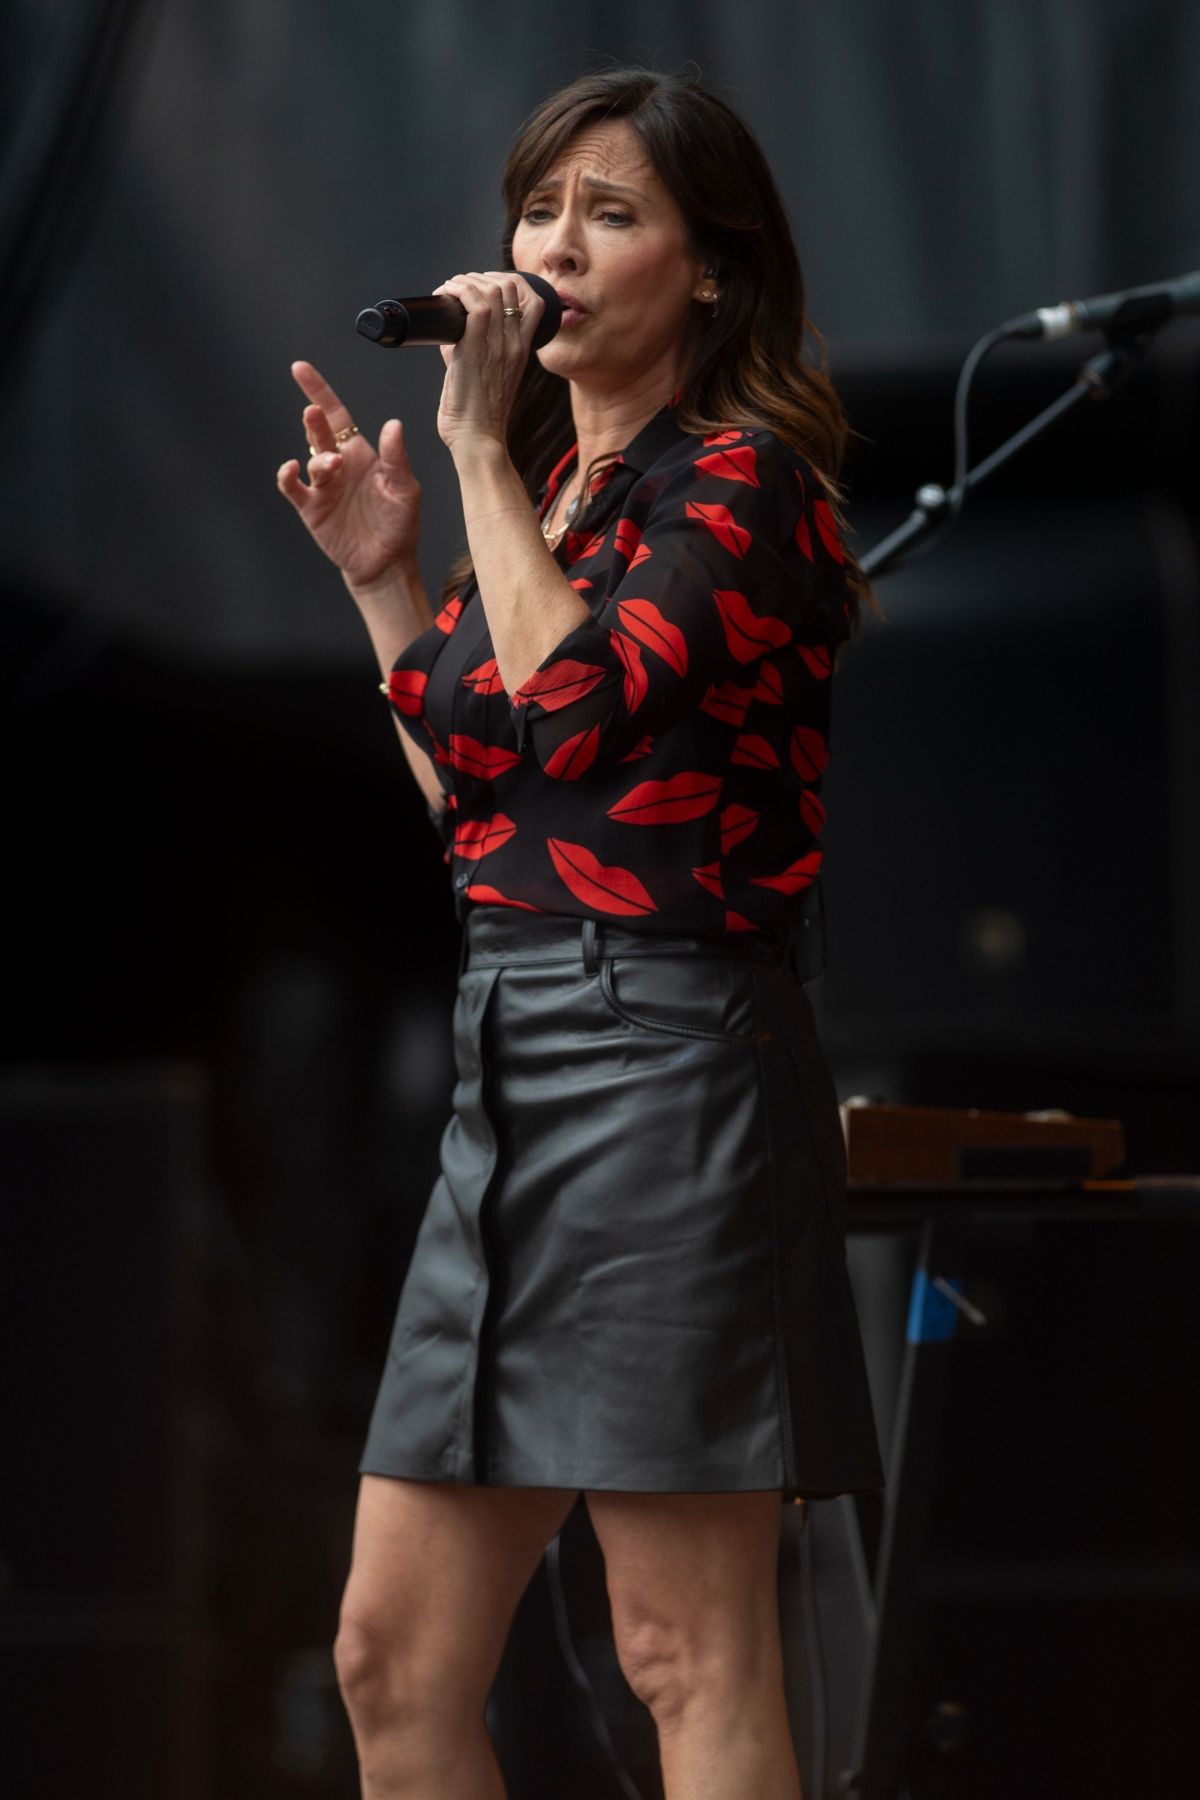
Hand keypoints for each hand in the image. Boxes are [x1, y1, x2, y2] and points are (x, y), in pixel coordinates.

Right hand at [276, 361, 420, 585]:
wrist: (386, 563)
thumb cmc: (398, 525)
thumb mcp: (405, 489)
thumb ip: (397, 458)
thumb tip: (393, 425)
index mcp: (359, 453)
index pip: (336, 415)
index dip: (318, 391)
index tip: (300, 369)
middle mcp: (338, 465)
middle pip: (318, 432)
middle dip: (314, 420)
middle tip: (313, 414)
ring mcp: (322, 486)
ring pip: (309, 458)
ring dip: (317, 456)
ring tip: (331, 466)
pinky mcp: (311, 508)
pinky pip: (293, 487)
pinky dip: (288, 476)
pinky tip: (293, 470)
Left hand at [434, 271, 543, 457]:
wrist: (477, 440)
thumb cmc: (477, 417)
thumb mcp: (484, 378)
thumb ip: (470, 352)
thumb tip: (449, 336)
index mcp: (522, 351)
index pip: (534, 301)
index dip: (510, 282)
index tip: (485, 285)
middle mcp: (515, 344)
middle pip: (511, 287)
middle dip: (481, 277)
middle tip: (459, 287)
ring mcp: (499, 346)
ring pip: (493, 290)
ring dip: (466, 281)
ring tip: (449, 289)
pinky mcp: (477, 349)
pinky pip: (475, 304)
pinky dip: (458, 291)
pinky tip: (445, 294)